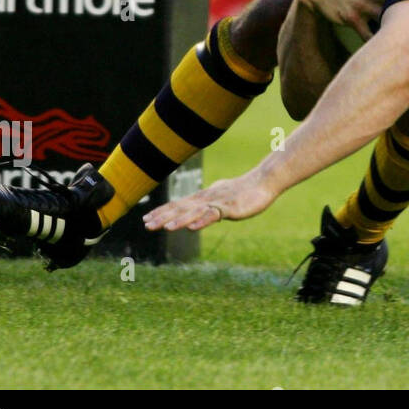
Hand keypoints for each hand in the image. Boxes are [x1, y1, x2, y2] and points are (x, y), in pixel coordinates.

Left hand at [143, 171, 275, 231]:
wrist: (263, 181)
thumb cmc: (242, 189)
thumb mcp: (220, 195)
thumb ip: (207, 203)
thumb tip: (198, 209)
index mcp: (203, 197)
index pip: (178, 205)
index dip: (162, 211)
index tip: (146, 219)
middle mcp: (207, 198)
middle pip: (182, 208)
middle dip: (163, 217)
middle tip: (146, 225)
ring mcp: (218, 202)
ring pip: (195, 212)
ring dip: (180, 220)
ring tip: (165, 227)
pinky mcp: (231, 207)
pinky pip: (214, 214)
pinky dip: (202, 220)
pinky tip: (192, 227)